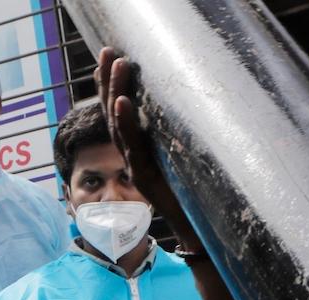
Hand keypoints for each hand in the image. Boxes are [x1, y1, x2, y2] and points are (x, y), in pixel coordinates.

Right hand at [94, 48, 197, 245]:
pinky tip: (123, 103)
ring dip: (116, 94)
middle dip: (110, 82)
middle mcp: (136, 159)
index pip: (122, 115)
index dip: (114, 87)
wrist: (200, 239)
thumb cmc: (198, 203)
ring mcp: (139, 169)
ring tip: (117, 64)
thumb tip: (191, 110)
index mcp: (143, 153)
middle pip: (116, 115)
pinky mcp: (147, 181)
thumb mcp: (187, 165)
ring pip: (120, 128)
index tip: (111, 58)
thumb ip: (180, 145)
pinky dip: (127, 125)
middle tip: (108, 51)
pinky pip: (134, 149)